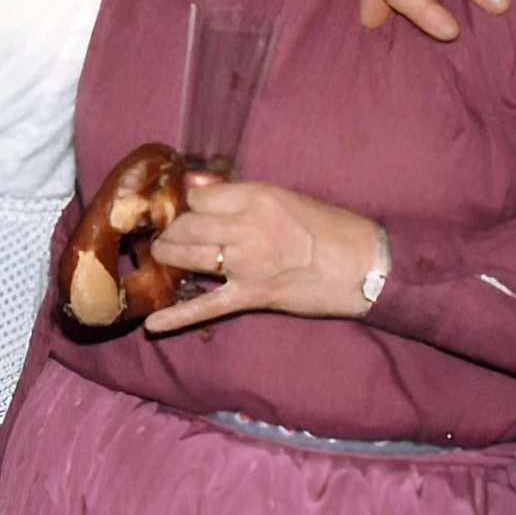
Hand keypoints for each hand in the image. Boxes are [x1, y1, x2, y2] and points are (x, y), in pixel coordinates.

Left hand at [140, 176, 384, 334]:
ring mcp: (247, 264)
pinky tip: (152, 325)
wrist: (363, 266)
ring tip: (162, 258)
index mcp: (255, 198)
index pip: (198, 198)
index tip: (181, 211)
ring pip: (186, 257)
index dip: (185, 205)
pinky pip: (206, 306)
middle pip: (185, 225)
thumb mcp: (284, 198)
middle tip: (166, 236)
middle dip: (170, 231)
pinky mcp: (252, 295)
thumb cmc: (330, 228)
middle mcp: (246, 228)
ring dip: (167, 258)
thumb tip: (200, 189)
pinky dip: (176, 317)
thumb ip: (241, 196)